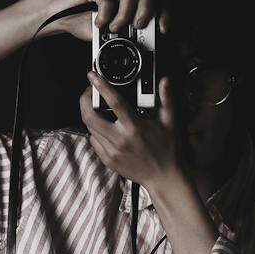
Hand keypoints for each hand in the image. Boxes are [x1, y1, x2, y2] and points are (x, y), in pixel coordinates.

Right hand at [34, 0, 171, 41]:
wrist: (57, 16)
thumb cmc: (83, 22)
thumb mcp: (108, 33)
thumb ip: (125, 35)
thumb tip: (142, 46)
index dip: (164, 11)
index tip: (164, 29)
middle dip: (148, 10)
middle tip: (140, 26)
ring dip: (125, 16)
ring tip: (114, 29)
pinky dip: (105, 14)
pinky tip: (98, 23)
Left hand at [78, 68, 182, 191]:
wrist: (163, 177)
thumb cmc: (167, 150)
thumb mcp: (169, 122)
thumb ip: (166, 99)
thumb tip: (164, 81)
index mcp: (134, 127)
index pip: (113, 101)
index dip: (101, 86)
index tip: (93, 76)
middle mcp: (120, 139)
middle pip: (90, 116)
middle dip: (84, 101)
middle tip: (88, 93)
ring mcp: (112, 151)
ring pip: (90, 128)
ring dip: (89, 115)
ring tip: (96, 108)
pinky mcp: (108, 160)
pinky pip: (94, 141)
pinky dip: (94, 132)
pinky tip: (103, 127)